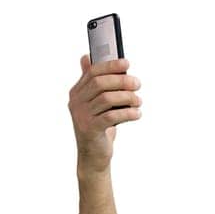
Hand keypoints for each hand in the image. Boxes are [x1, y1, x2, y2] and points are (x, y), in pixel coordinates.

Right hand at [68, 54, 141, 173]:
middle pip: (99, 83)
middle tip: (137, 83)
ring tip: (138, 101)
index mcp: (77, 92)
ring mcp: (81, 116)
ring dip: (127, 97)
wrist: (93, 156)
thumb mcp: (95, 104)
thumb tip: (88, 57)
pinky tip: (137, 114)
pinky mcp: (90, 129)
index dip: (110, 66)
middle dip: (121, 81)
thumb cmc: (98, 127)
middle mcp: (76, 102)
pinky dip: (127, 113)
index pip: (93, 72)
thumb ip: (92, 83)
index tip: (127, 63)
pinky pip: (111, 116)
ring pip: (106, 99)